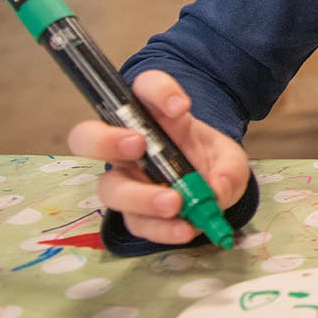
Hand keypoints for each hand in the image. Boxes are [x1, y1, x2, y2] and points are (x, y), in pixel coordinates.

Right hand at [67, 70, 250, 245]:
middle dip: (106, 140)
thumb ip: (227, 170)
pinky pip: (136, 223)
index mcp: (153, 116)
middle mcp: (127, 145)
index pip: (143, 88)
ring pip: (109, 187)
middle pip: (88, 136)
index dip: (157, 91)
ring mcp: (126, 181)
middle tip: (138, 145)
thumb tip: (214, 191)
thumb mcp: (229, 158)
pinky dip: (160, 228)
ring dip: (139, 196)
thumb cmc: (209, 159)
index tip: (181, 107)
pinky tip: (184, 229)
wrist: (212, 186)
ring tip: (173, 203)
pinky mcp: (133, 213)